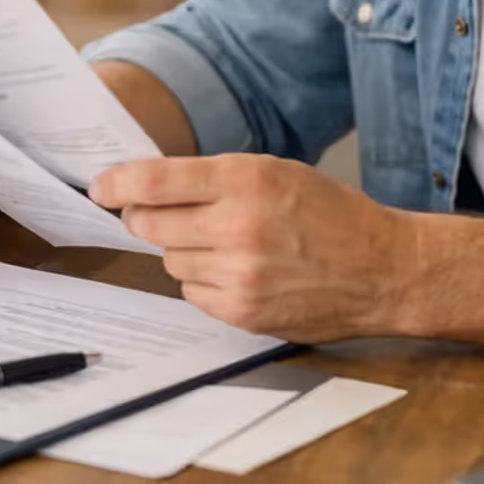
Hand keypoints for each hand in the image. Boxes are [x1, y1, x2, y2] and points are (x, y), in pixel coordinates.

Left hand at [90, 154, 408, 341]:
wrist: (383, 270)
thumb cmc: (331, 214)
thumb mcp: (276, 171)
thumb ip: (215, 177)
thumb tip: (147, 185)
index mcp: (246, 180)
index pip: (155, 181)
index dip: (117, 184)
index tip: (100, 187)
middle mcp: (238, 227)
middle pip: (151, 224)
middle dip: (144, 217)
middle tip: (158, 213)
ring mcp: (240, 275)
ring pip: (171, 259)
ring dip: (183, 249)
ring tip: (224, 243)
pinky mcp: (243, 312)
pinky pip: (192, 292)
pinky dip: (203, 280)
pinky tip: (238, 270)